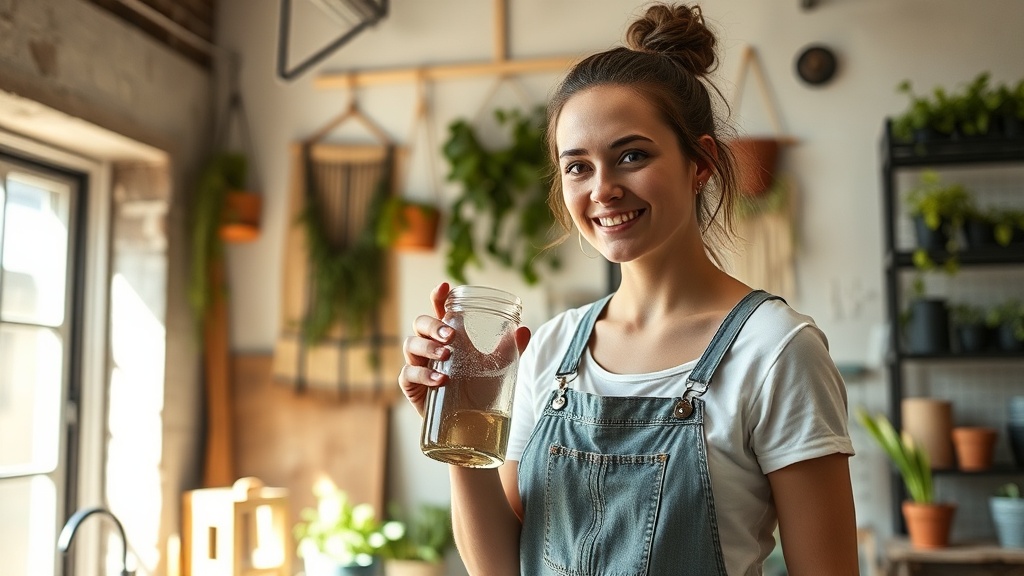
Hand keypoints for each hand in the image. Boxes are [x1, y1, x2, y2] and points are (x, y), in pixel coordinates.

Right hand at [399, 282, 530, 416]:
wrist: (470, 426)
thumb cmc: (479, 392)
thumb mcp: (497, 368)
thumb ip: (511, 349)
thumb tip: (524, 329)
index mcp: (448, 337)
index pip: (439, 311)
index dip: (438, 297)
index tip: (445, 287)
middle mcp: (430, 347)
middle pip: (420, 323)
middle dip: (433, 325)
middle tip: (451, 335)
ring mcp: (418, 364)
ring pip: (410, 344)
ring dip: (427, 346)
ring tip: (446, 354)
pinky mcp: (412, 386)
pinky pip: (408, 373)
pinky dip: (423, 374)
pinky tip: (441, 380)